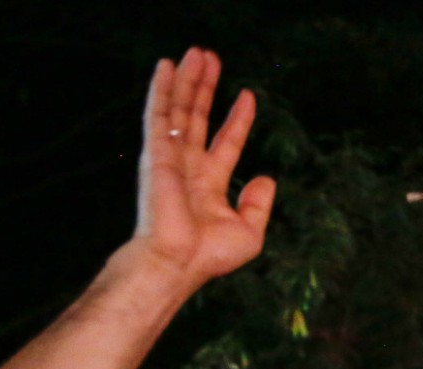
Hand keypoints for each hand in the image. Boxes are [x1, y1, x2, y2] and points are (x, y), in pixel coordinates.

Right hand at [126, 49, 274, 288]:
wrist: (178, 261)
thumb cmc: (208, 256)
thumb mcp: (249, 233)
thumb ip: (258, 205)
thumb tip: (266, 178)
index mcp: (210, 184)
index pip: (226, 142)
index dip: (238, 119)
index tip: (248, 95)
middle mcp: (188, 168)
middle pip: (198, 118)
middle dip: (205, 88)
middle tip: (211, 57)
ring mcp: (170, 158)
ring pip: (180, 109)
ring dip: (187, 79)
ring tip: (196, 52)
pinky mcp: (156, 153)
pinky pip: (159, 113)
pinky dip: (162, 88)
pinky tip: (166, 66)